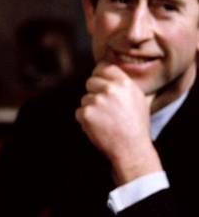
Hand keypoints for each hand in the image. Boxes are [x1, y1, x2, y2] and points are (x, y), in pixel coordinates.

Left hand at [75, 62, 161, 182]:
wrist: (132, 149)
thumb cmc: (136, 125)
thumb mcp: (138, 99)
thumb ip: (122, 85)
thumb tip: (106, 72)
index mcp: (125, 84)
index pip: (104, 67)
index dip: (100, 74)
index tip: (100, 81)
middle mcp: (110, 90)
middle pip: (91, 81)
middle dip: (94, 92)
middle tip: (104, 107)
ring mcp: (97, 101)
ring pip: (85, 98)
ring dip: (91, 108)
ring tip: (106, 120)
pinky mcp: (86, 113)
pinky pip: (79, 111)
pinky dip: (85, 119)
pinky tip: (99, 127)